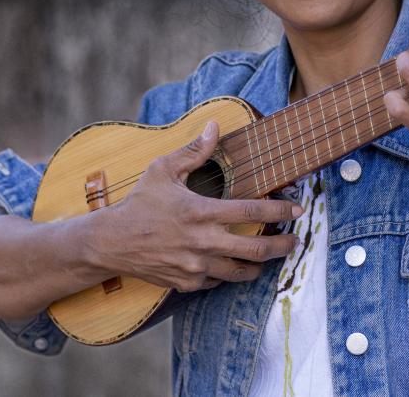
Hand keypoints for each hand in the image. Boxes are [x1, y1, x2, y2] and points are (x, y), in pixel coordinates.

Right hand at [88, 121, 302, 292]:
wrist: (111, 242)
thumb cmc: (139, 203)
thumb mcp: (163, 170)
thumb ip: (194, 151)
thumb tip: (215, 126)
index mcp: (201, 212)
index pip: (251, 213)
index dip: (280, 210)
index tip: (298, 208)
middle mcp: (202, 243)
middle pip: (256, 249)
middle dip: (282, 245)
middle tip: (295, 240)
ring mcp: (195, 267)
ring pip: (240, 272)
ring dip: (260, 265)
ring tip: (270, 256)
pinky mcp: (187, 283)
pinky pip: (217, 281)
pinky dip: (227, 273)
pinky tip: (231, 263)